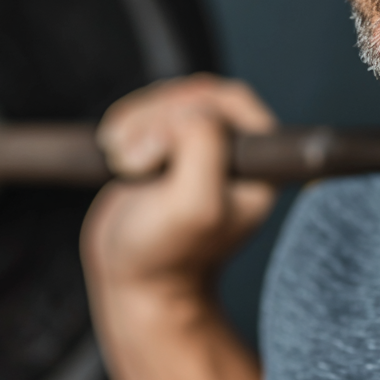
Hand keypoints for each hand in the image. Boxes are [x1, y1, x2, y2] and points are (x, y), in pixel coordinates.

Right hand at [81, 74, 278, 293]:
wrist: (133, 285)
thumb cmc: (167, 256)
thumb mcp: (195, 205)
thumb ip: (204, 147)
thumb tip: (192, 111)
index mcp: (261, 162)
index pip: (231, 99)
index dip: (191, 111)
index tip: (162, 152)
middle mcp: (237, 150)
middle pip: (196, 95)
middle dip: (156, 120)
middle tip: (136, 162)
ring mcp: (203, 147)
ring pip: (169, 100)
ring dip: (137, 124)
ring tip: (126, 165)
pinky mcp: (170, 148)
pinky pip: (148, 112)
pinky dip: (126, 126)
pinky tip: (118, 157)